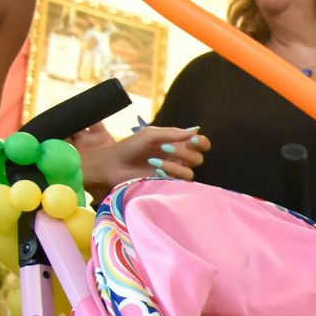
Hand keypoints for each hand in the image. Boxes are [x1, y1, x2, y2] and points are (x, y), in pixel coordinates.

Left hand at [72, 124, 210, 198]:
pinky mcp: (169, 184)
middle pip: (198, 158)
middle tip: (164, 148)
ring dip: (174, 164)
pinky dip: (169, 173)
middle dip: (184, 153)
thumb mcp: (150, 134)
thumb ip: (173, 133)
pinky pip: (180, 181)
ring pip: (191, 172)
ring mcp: (174, 173)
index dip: (202, 142)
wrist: (114, 164)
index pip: (200, 144)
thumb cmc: (130, 146)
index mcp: (177, 144)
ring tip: (154, 160)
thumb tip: (195, 131)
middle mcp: (179, 159)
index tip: (193, 140)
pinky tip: (155, 169)